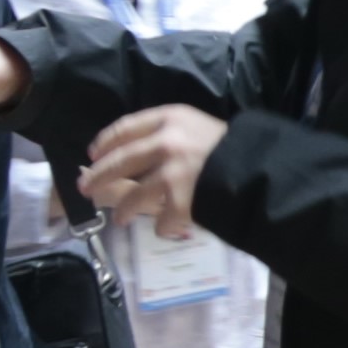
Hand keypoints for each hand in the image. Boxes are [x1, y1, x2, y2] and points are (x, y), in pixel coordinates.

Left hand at [77, 105, 228, 229]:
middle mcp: (166, 142)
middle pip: (120, 161)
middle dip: (99, 177)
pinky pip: (163, 219)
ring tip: (120, 219)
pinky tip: (164, 229)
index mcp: (171, 118)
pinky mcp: (181, 200)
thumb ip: (171, 135)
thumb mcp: (200, 128)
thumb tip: (137, 153)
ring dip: (125, 209)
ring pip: (135, 196)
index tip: (92, 153)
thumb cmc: (233, 147)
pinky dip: (163, 226)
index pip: (125, 128)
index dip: (105, 142)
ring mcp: (172, 173)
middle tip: (85, 189)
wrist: (263, 169)